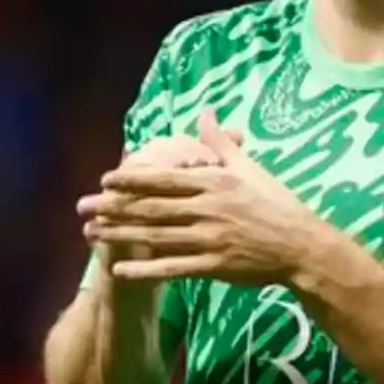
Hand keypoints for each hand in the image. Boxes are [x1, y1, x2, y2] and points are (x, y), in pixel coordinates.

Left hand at [79, 110, 326, 286]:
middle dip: (113, 207)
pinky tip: (120, 270)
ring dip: (121, 235)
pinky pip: (172, 267)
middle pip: (152, 207)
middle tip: (82, 207)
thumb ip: (220, 143)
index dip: (132, 180)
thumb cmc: (276, 203)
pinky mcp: (213, 266)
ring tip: (92, 233)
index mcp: (214, 182)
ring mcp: (208, 239)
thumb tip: (206, 112)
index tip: (105, 179)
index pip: (165, 179)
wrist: (300, 245)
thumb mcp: (249, 168)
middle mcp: (207, 209)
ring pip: (155, 236)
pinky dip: (144, 269)